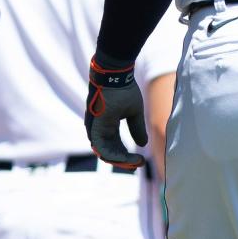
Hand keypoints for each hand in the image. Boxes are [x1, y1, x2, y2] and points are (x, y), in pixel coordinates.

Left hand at [85, 55, 147, 169]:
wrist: (115, 74)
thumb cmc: (124, 89)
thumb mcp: (134, 112)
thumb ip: (136, 128)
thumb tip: (143, 145)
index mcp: (108, 125)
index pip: (115, 146)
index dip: (127, 156)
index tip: (141, 159)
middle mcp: (100, 128)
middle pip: (109, 152)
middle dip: (124, 161)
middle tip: (139, 164)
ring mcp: (96, 127)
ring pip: (103, 152)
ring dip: (119, 160)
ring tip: (134, 162)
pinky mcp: (94, 125)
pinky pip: (99, 145)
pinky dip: (110, 154)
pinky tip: (125, 158)